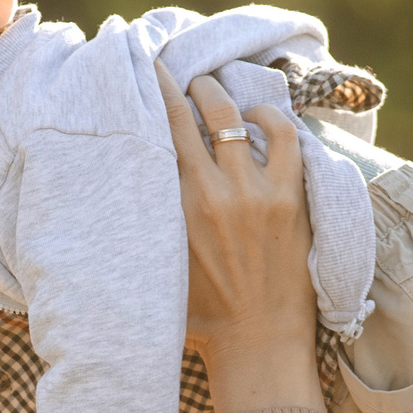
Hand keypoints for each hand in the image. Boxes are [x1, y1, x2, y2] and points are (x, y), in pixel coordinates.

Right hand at [157, 63, 319, 411]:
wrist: (256, 344)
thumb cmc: (201, 315)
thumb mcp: (158, 266)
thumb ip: (149, 223)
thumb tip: (124, 188)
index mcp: (174, 206)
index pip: (158, 128)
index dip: (153, 91)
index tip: (147, 69)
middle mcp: (211, 191)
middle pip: (193, 110)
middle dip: (185, 84)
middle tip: (183, 78)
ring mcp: (254, 192)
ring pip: (234, 115)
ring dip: (222, 95)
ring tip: (216, 93)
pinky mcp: (289, 199)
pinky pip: (284, 137)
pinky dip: (270, 119)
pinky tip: (260, 120)